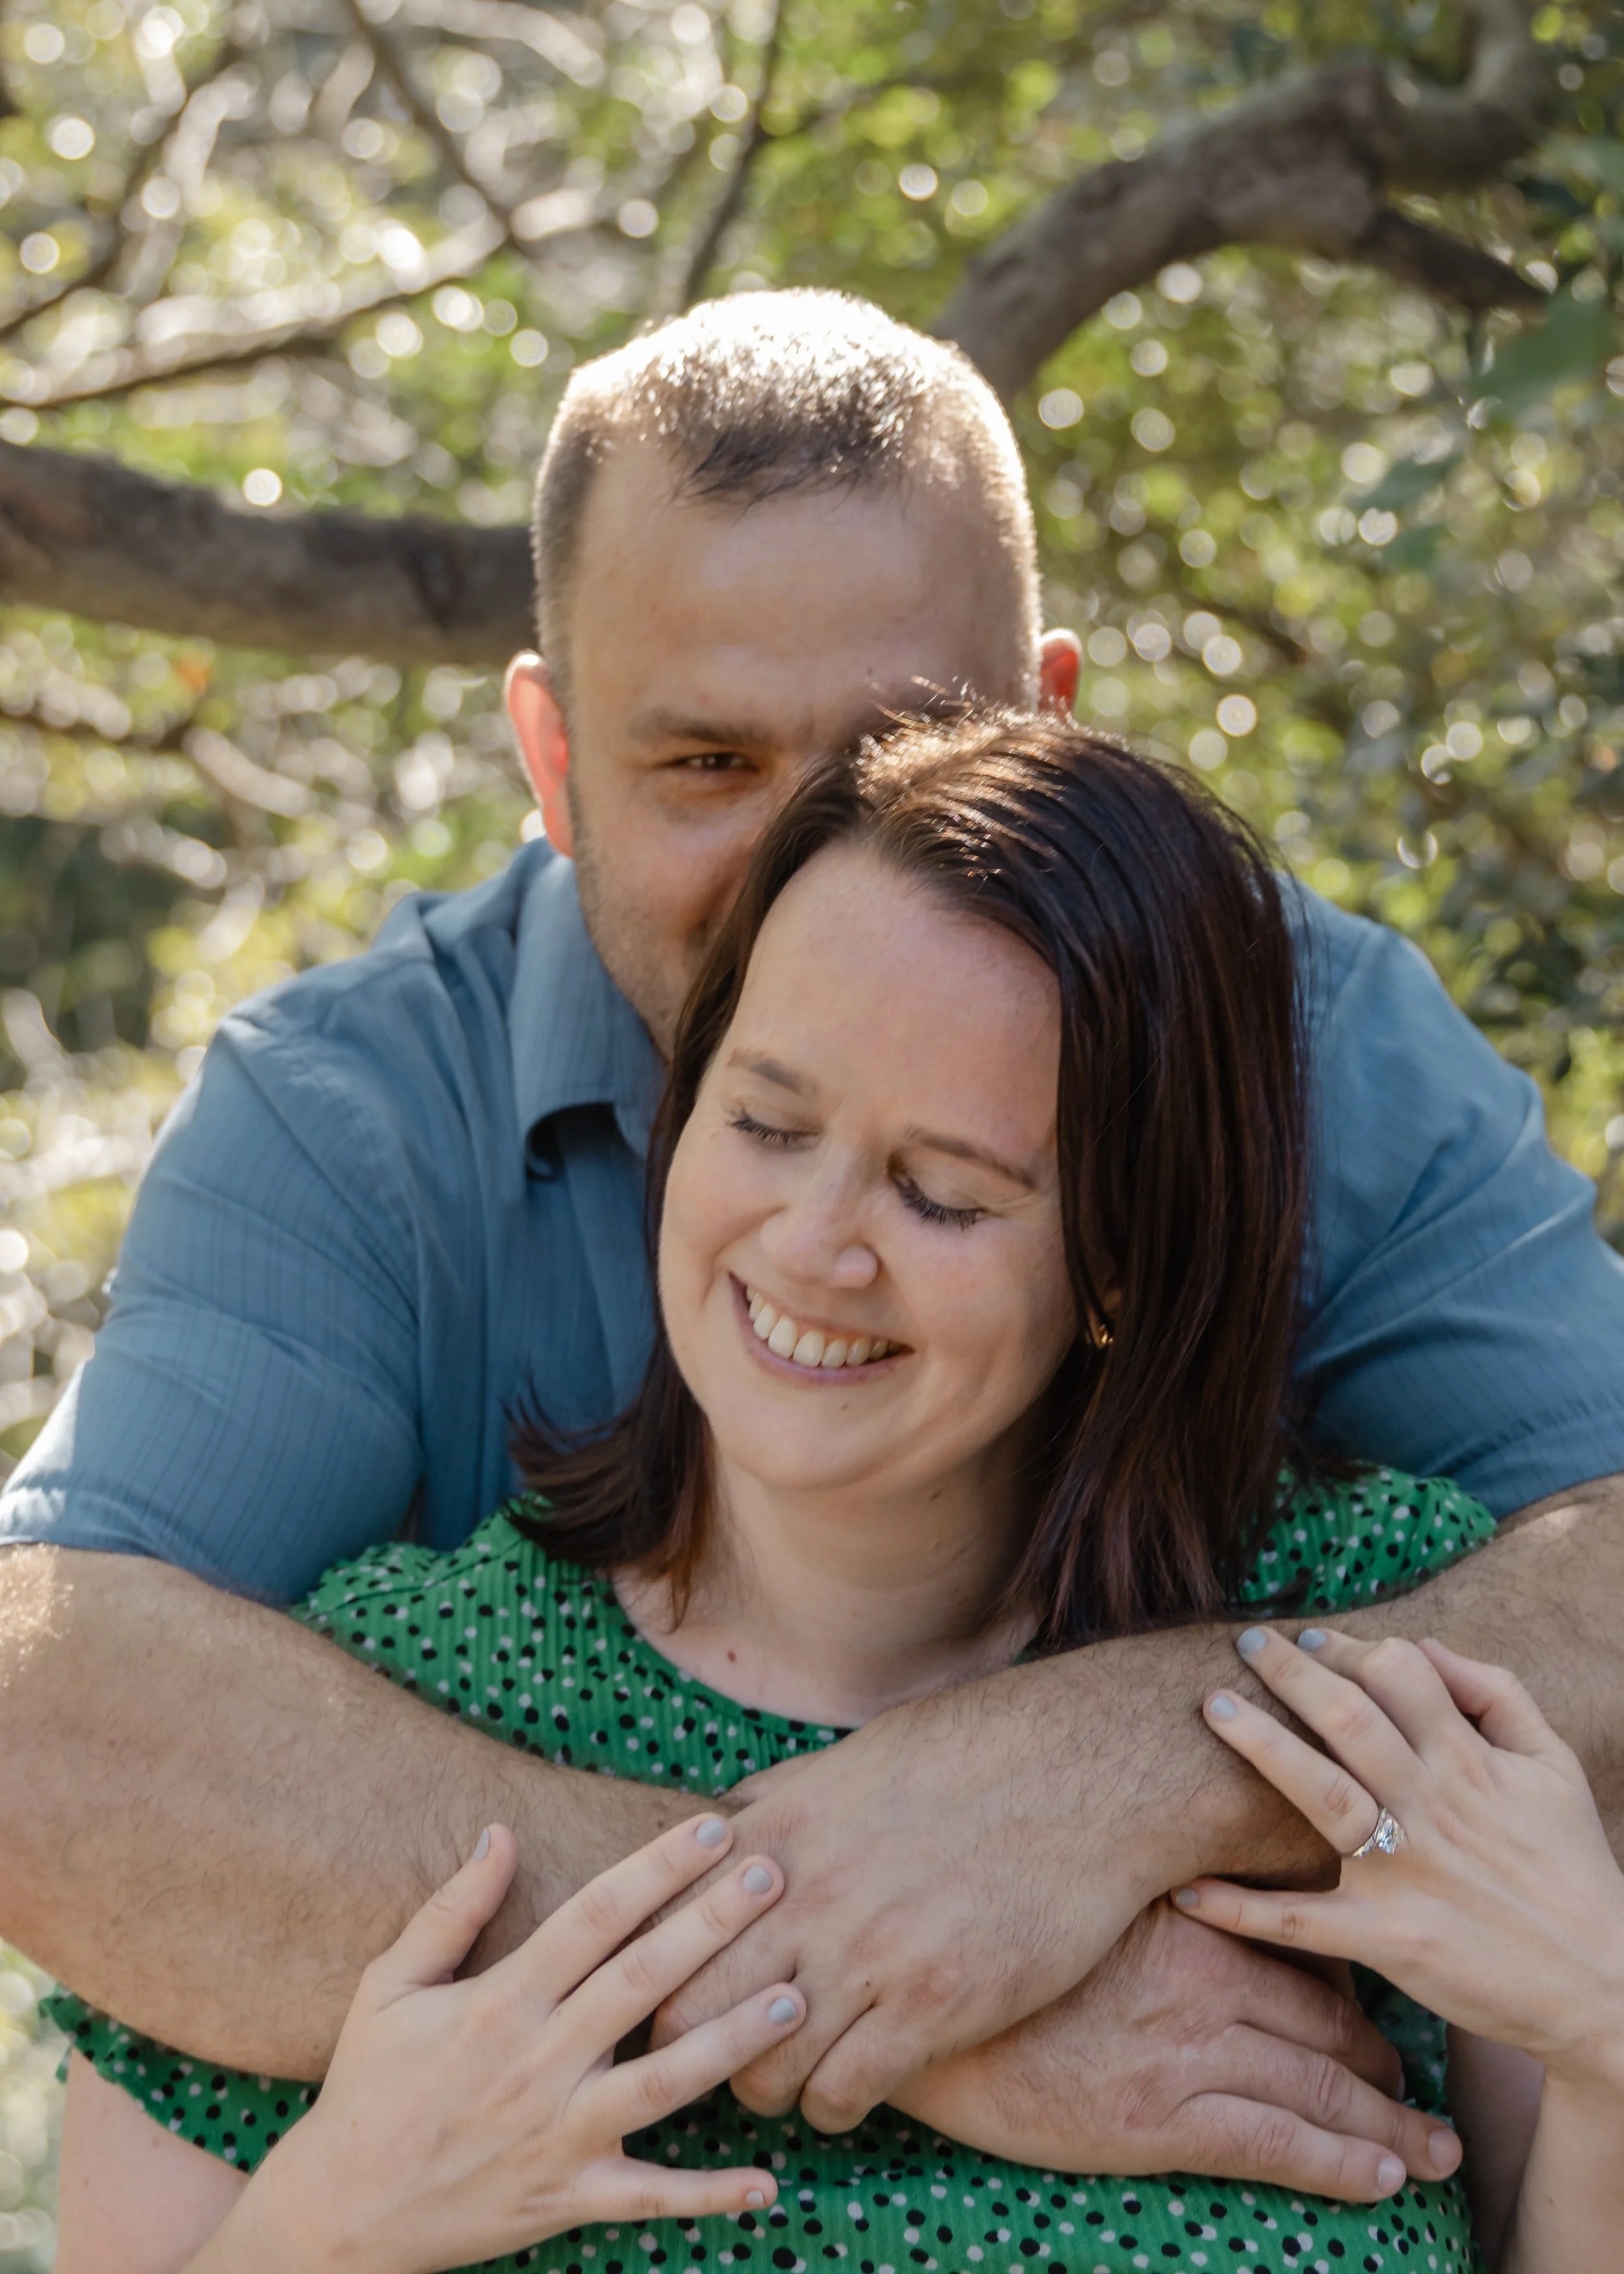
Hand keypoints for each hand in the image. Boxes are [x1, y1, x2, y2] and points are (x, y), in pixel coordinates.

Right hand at [213, 1815, 805, 2273]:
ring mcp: (558, 2135)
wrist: (337, 2219)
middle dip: (711, 1926)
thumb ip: (451, 1910)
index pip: (593, 1917)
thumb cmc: (366, 2089)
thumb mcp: (389, 1987)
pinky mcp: (568, 2198)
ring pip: (662, 2084)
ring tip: (795, 1999)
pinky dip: (708, 2196)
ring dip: (732, 2042)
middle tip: (775, 1878)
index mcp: (498, 2002)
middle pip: (641, 1983)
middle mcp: (537, 2064)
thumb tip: (498, 1832)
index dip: (655, 1869)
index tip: (711, 1828)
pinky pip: (649, 2199)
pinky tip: (768, 2185)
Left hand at [655, 1644, 1241, 2129]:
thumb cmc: (970, 1757)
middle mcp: (807, 1895)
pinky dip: (834, 2104)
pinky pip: (843, 2092)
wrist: (1081, 1774)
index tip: (682, 1988)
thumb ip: (779, 1802)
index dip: (660, 1971)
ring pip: (761, 2069)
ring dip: (767, 2085)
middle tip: (724, 2050)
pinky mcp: (933, 2005)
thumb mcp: (852, 1760)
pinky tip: (850, 2087)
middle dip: (695, 2045)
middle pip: (690, 2013)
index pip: (665, 1927)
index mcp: (779, 1830)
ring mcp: (868, 1954)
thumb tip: (719, 1828)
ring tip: (792, 2075)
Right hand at [892, 1900, 1461, 2201]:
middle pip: (1329, 2016)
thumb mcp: (1075, 1899)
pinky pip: (1280, 2144)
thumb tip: (1188, 1887)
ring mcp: (1185, 2048)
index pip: (1300, 1941)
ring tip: (1431, 2145)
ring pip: (1323, 2084)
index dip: (1350, 1974)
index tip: (1374, 1995)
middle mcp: (1200, 1975)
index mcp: (1183, 1914)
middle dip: (1382, 2057)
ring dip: (1390, 2120)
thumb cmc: (986, 1948)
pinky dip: (1344, 2162)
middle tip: (1418, 2083)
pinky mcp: (1159, 2120)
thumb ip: (1142, 1893)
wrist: (912, 2009)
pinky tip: (1383, 2174)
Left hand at [1176, 1626, 1623, 2087]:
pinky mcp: (1386, 1940)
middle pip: (1348, 1718)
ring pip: (1320, 1794)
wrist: (1602, 1987)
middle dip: (1290, 1673)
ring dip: (1260, 1747)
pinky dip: (1240, 1910)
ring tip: (1212, 1707)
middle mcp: (1433, 1807)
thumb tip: (1424, 1643)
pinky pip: (1300, 1921)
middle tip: (1243, 1645)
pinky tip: (1188, 1891)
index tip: (1309, 1638)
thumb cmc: (1573, 1867)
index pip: (1399, 1673)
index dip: (1349, 1646)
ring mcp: (1406, 1873)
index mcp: (1471, 1762)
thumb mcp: (1556, 1765)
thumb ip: (1498, 1692)